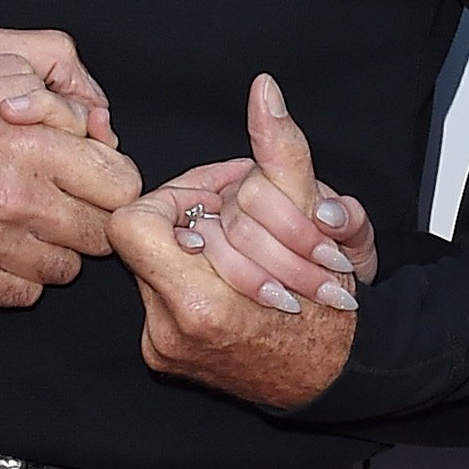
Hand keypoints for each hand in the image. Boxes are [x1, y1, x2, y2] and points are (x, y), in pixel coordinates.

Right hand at [0, 29, 137, 308]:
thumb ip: (53, 63)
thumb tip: (98, 115)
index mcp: (31, 142)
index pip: (121, 185)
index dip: (112, 180)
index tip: (94, 177)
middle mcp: (15, 198)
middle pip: (100, 235)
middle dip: (88, 217)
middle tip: (62, 201)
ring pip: (65, 269)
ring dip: (54, 248)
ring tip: (25, 221)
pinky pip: (24, 293)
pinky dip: (18, 275)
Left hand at [110, 77, 364, 413]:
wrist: (333, 377)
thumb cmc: (328, 307)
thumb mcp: (314, 217)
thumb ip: (281, 150)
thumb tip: (263, 91)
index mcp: (200, 303)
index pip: (134, 224)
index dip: (172, 201)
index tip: (214, 203)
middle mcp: (171, 331)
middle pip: (148, 240)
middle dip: (195, 218)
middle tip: (236, 213)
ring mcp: (163, 346)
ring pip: (153, 266)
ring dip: (194, 246)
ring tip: (239, 243)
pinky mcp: (163, 355)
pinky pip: (157, 295)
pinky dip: (190, 276)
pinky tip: (227, 276)